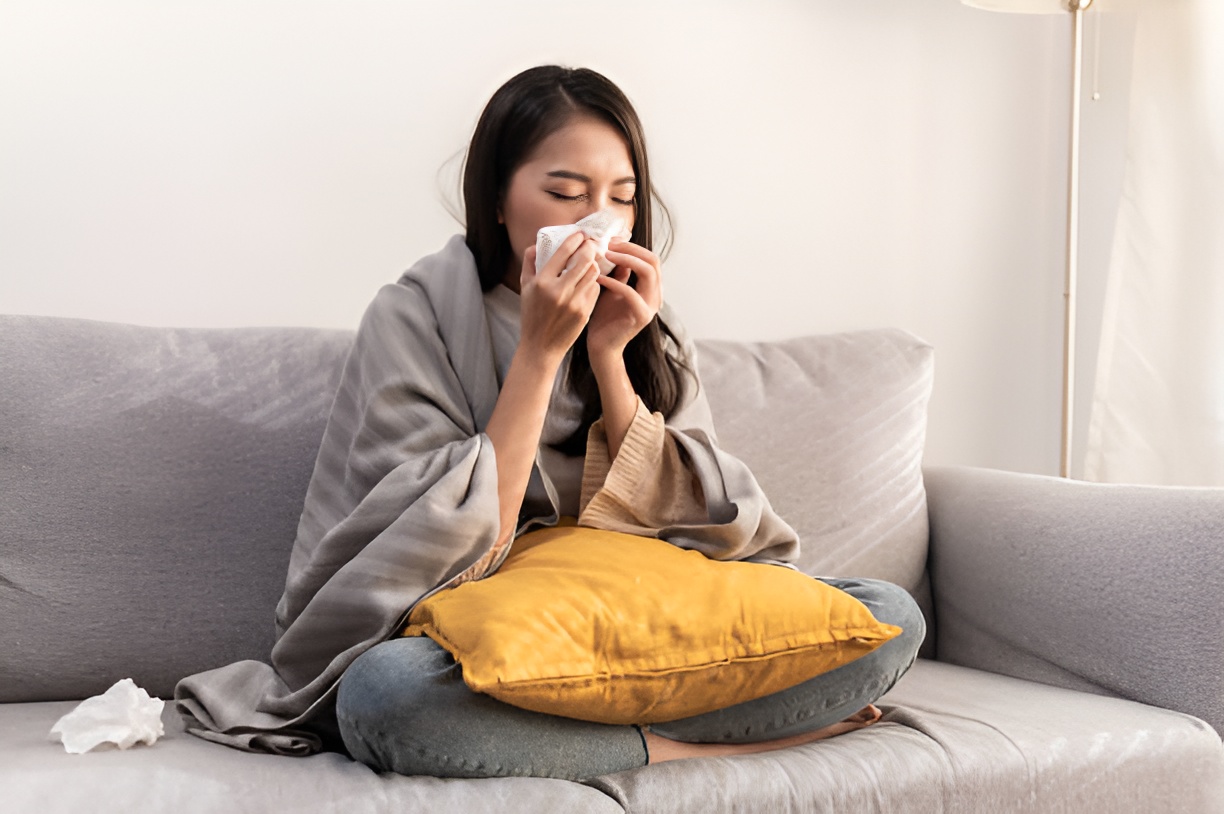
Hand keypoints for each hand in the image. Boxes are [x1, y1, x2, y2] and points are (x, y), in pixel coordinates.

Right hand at [517, 232, 602, 366]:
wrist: (541, 346)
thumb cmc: (531, 315)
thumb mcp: (525, 287)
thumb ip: (529, 262)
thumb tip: (537, 243)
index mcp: (542, 282)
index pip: (563, 252)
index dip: (575, 239)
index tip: (580, 234)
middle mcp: (559, 291)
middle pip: (584, 260)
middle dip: (590, 248)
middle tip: (591, 243)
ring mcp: (574, 302)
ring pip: (593, 274)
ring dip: (593, 265)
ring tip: (591, 262)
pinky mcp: (584, 312)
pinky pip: (595, 289)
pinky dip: (593, 283)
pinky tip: (588, 282)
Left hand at [586, 240, 662, 363]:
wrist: (601, 346)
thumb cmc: (604, 318)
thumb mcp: (612, 289)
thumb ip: (620, 273)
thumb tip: (618, 250)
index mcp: (651, 288)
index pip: (650, 259)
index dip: (632, 247)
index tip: (611, 240)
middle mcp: (656, 296)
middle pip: (653, 261)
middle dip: (630, 249)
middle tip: (609, 244)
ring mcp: (651, 306)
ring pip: (648, 272)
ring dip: (626, 260)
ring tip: (605, 255)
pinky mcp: (642, 316)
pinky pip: (631, 292)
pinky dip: (614, 281)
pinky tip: (598, 277)